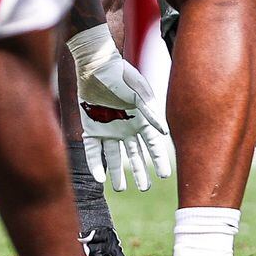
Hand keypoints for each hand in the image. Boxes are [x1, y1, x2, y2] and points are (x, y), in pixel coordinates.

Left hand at [67, 26, 171, 192]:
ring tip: (121, 189)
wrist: (96, 67)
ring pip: (115, 157)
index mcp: (141, 118)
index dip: (159, 159)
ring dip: (118, 172)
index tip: (164, 176)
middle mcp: (126, 127)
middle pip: (135, 154)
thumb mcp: (140, 92)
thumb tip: (164, 133)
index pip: (153, 144)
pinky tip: (100, 179)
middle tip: (145, 188)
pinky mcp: (91, 129)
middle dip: (140, 171)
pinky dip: (96, 165)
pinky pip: (94, 152)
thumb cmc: (121, 76)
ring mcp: (109, 129)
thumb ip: (150, 113)